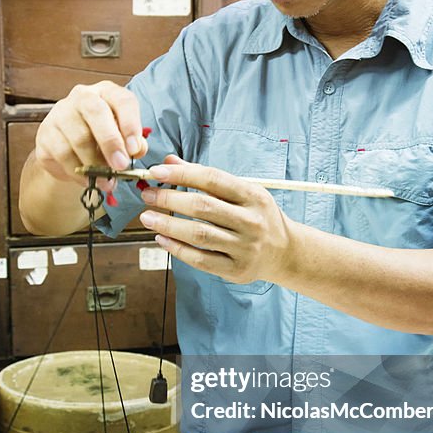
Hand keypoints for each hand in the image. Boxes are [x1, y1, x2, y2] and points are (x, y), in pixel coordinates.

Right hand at [34, 81, 148, 187]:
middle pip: (95, 111)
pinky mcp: (45, 133)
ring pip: (79, 137)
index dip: (131, 124)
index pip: (122, 100)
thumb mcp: (122, 140)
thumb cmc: (102, 141)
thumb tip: (138, 149)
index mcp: (107, 93)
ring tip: (107, 181)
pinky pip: (63, 154)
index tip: (135, 149)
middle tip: (120, 165)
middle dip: (110, 141)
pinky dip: (78, 171)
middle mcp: (82, 97)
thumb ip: (134, 143)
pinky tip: (88, 180)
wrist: (69, 153)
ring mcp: (60, 113)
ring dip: (95, 163)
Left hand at [138, 155, 293, 285]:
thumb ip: (206, 178)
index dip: (182, 174)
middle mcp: (251, 222)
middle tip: (147, 195)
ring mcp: (245, 248)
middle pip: (203, 207)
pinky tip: (162, 238)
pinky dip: (177, 249)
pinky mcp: (236, 270)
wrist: (285, 252)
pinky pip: (200, 260)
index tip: (156, 171)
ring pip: (199, 235)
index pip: (213, 179)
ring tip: (147, 217)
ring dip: (168, 225)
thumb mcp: (242, 192)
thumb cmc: (258, 217)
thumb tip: (169, 162)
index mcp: (253, 196)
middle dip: (169, 199)